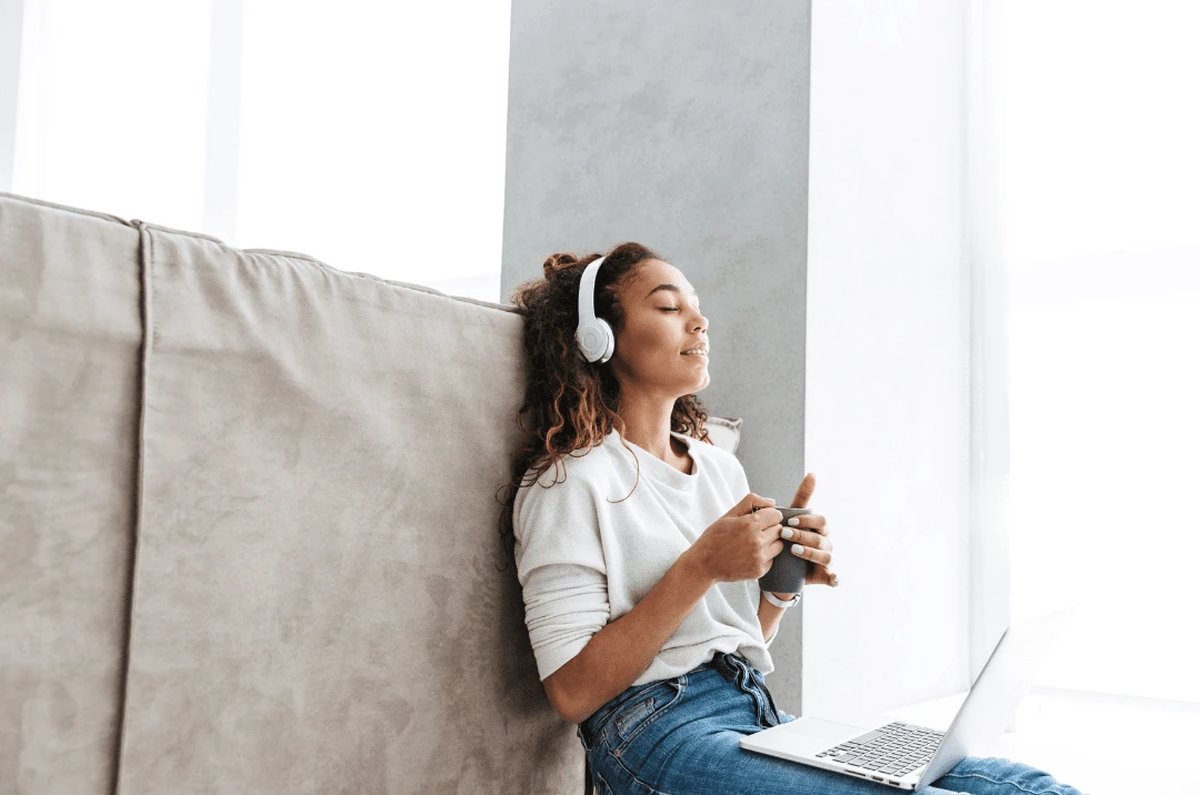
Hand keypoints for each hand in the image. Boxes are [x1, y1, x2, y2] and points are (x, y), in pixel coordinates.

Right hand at [687, 492, 784, 583]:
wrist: (703, 565)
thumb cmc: (714, 538)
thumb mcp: (728, 515)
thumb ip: (751, 502)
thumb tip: (772, 503)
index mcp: (750, 524)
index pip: (776, 515)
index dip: (769, 515)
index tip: (760, 519)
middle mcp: (757, 541)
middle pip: (778, 529)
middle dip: (769, 528)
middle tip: (753, 532)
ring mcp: (759, 558)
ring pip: (779, 545)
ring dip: (770, 542)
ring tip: (753, 543)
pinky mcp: (759, 571)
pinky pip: (772, 559)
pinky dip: (764, 556)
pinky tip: (749, 555)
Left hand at [781, 472, 837, 588]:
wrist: (780, 567)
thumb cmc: (787, 538)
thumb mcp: (791, 518)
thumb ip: (802, 497)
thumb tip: (813, 474)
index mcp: (818, 528)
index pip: (819, 520)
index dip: (806, 520)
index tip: (790, 520)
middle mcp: (825, 542)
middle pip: (821, 536)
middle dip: (803, 535)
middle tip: (784, 534)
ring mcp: (826, 559)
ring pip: (825, 555)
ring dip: (811, 553)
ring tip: (794, 551)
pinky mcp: (824, 575)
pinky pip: (833, 577)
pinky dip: (834, 578)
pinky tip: (831, 578)